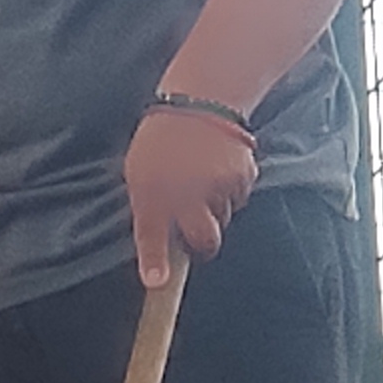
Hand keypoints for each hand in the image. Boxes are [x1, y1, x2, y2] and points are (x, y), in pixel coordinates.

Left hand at [124, 106, 256, 289]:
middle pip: (206, 241)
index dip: (155, 263)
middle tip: (195, 234)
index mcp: (155, 190)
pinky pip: (238, 199)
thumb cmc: (162, 137)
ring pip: (223, 218)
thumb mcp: (139, 171)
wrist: (201, 99)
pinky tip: (218, 169)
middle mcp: (188, 192)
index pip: (152, 237)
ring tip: (202, 181)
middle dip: (201, 244)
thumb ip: (146, 208)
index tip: (157, 283)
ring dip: (215, 210)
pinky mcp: (243, 176)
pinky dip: (230, 192)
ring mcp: (219, 185)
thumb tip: (157, 243)